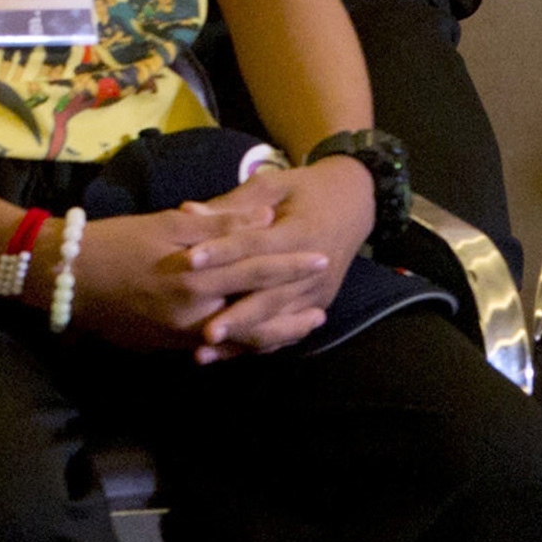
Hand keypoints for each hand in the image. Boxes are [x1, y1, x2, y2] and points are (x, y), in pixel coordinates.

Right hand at [65, 210, 315, 356]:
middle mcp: (189, 315)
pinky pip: (211, 348)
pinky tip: (255, 338)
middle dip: (290, 318)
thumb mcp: (169, 223)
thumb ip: (221, 223)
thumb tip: (266, 217)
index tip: (323, 259)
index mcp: (194, 280)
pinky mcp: (162, 346)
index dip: (291, 265)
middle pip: (254, 321)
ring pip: (235, 342)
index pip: (255, 271)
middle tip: (322, 314)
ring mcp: (176, 336)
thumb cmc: (115, 241)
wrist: (61, 277)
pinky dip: (237, 344)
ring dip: (268, 336)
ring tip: (298, 330)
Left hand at [159, 155, 378, 354]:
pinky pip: (286, 330)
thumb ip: (232, 206)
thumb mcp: (272, 185)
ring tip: (206, 352)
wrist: (354, 203)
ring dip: (242, 338)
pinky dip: (256, 344)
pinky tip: (226, 356)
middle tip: (205, 333)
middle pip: (270, 296)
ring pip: (277, 320)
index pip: (256, 246)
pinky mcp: (317, 303)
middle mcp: (315, 268)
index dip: (221, 253)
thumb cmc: (305, 191)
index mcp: (302, 232)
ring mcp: (318, 290)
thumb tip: (187, 211)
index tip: (187, 262)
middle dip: (237, 317)